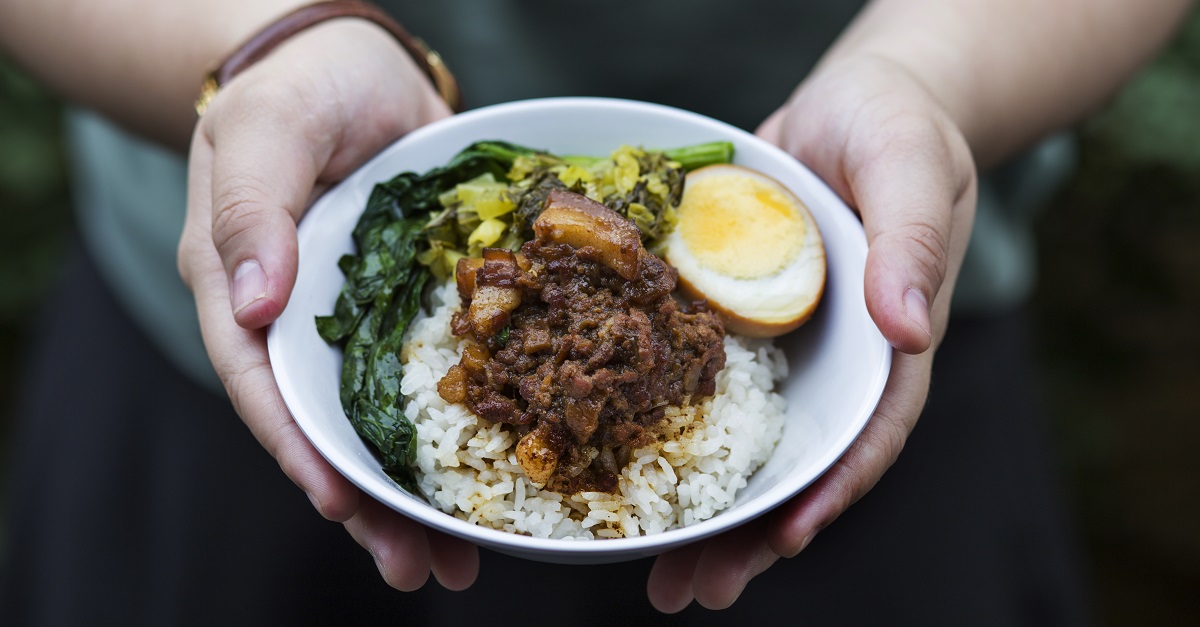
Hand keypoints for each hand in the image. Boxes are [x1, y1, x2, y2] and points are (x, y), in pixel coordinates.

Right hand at [177, 19, 478, 590]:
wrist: (358, 71)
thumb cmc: (300, 89)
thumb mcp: (263, 129)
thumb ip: (252, 207)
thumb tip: (253, 303)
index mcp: (243, 289)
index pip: (262, 385)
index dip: (299, 448)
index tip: (342, 503)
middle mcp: (300, 323)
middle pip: (325, 428)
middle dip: (368, 504)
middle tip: (417, 565)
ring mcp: (360, 324)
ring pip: (381, 421)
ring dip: (417, 491)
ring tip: (460, 558)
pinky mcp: (413, 313)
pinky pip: (434, 379)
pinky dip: (463, 428)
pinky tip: (501, 472)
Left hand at [647, 54, 977, 610]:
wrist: (850, 105)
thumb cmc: (898, 129)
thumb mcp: (914, 169)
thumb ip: (911, 243)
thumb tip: (910, 330)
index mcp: (887, 348)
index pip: (868, 435)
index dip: (829, 491)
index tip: (783, 537)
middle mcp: (831, 364)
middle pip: (796, 464)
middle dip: (748, 533)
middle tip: (691, 590)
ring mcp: (780, 349)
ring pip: (741, 440)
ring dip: (700, 506)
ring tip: (654, 569)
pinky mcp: (733, 322)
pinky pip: (697, 381)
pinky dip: (663, 423)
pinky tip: (615, 457)